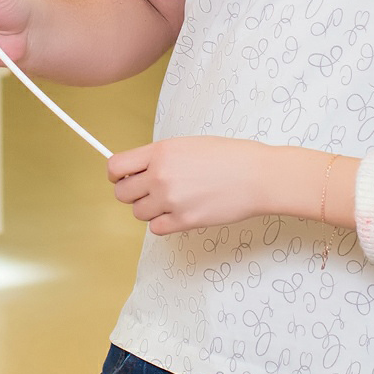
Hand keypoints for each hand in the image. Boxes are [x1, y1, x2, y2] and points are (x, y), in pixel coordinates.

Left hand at [107, 137, 337, 235]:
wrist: (258, 176)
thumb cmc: (229, 157)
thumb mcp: (187, 145)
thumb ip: (159, 157)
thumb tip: (136, 171)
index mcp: (160, 152)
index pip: (115, 167)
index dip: (116, 175)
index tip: (122, 178)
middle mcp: (160, 175)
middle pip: (122, 194)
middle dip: (133, 194)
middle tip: (150, 192)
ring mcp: (171, 200)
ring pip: (139, 213)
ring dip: (151, 209)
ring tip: (172, 201)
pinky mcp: (184, 221)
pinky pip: (157, 228)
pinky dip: (165, 223)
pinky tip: (181, 212)